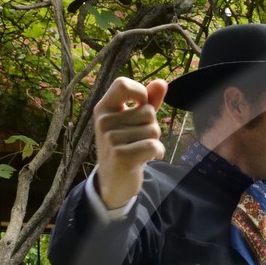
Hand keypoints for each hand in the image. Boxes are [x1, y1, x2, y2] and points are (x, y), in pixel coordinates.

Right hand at [92, 77, 166, 208]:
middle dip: (152, 126)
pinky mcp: (121, 156)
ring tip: (140, 149)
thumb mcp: (133, 122)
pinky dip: (157, 152)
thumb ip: (148, 101)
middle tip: (139, 139)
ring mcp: (111, 139)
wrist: (114, 182)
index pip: (122, 84)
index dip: (141, 92)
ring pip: (153, 130)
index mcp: (104, 108)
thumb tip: (162, 82)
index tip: (142, 105)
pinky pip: (153, 145)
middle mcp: (104, 121)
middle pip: (147, 111)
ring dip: (154, 141)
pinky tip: (148, 158)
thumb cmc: (126, 146)